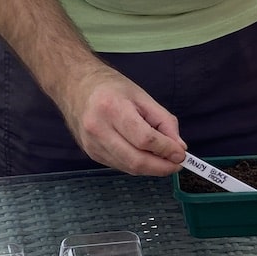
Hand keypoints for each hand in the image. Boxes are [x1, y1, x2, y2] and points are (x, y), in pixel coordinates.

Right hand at [60, 62, 187, 175]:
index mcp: (112, 109)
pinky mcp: (92, 154)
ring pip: (129, 167)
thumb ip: (164, 122)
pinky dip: (138, 165)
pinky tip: (146, 157)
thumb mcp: (143, 97)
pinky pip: (121, 166)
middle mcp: (98, 130)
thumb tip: (179, 147)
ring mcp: (92, 145)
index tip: (181, 154)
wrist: (75, 86)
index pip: (145, 139)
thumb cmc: (111, 88)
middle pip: (136, 160)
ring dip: (152, 169)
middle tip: (176, 165)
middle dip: (161, 167)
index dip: (166, 150)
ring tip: (165, 161)